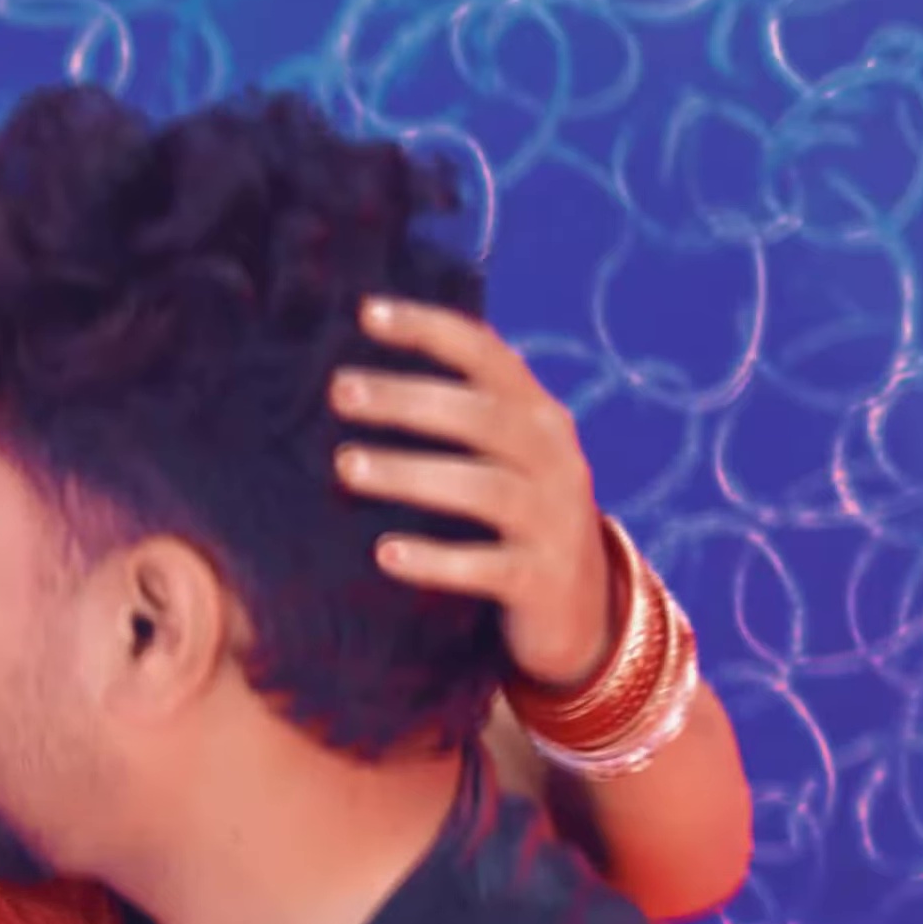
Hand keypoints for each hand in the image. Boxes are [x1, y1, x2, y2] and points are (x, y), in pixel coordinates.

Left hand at [333, 297, 617, 688]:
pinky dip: (436, 559)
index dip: (431, 329)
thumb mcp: (505, 457)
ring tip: (345, 467)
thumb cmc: (517, 519)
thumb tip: (360, 373)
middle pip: (481, 417)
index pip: (488, 356)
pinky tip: (385, 553)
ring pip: (483, 489)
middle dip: (408, 399)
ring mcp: (555, 520)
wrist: (583, 612)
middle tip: (339, 391)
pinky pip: (488, 567)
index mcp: (539, 416)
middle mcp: (556, 458)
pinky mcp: (543, 580)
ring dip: (410, 474)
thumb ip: (462, 414)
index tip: (366, 312)